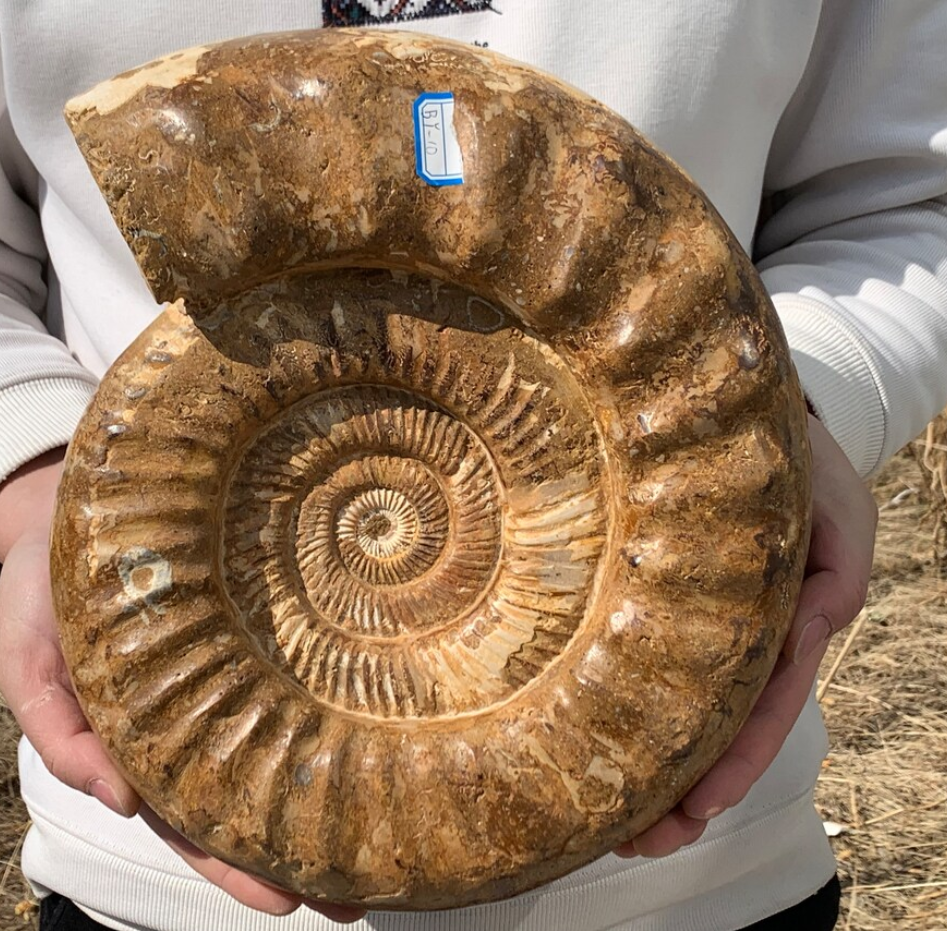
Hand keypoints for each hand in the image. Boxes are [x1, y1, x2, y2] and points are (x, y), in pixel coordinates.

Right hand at [0, 450, 364, 922]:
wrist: (69, 502)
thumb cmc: (44, 586)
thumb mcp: (25, 660)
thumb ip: (56, 730)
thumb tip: (115, 798)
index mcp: (138, 738)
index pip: (191, 819)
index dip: (234, 865)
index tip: (288, 902)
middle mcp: (191, 713)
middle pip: (249, 793)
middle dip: (296, 847)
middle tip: (357, 893)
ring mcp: (226, 668)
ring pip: (275, 737)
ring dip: (320, 785)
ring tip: (379, 833)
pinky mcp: (250, 620)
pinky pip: (284, 668)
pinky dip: (319, 699)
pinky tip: (366, 722)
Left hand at [614, 414, 877, 857]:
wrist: (760, 422)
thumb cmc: (806, 465)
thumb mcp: (834, 518)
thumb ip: (825, 577)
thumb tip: (802, 638)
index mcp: (794, 618)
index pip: (765, 703)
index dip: (736, 759)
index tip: (701, 807)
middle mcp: (753, 633)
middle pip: (723, 724)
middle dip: (689, 789)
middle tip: (642, 841)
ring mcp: (720, 624)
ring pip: (693, 706)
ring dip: (664, 769)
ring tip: (621, 827)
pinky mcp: (680, 603)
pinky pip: (662, 662)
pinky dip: (644, 708)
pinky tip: (612, 747)